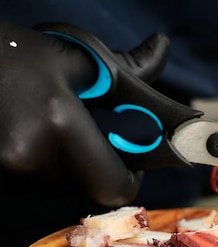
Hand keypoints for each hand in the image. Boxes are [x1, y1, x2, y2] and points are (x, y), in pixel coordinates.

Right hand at [0, 19, 169, 206]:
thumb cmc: (12, 53)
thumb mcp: (74, 57)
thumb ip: (128, 69)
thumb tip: (163, 47)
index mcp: (60, 124)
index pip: (116, 187)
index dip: (129, 178)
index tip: (128, 159)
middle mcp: (28, 157)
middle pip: (85, 188)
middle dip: (93, 165)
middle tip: (78, 133)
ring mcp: (3, 172)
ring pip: (55, 188)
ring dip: (60, 165)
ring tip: (42, 128)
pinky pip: (27, 184)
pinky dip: (34, 168)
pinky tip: (21, 135)